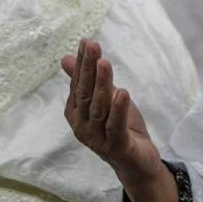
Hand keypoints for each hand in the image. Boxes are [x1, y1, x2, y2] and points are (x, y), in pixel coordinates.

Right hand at [62, 39, 176, 201]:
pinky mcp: (116, 147)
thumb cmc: (118, 127)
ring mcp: (97, 139)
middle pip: (85, 94)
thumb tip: (66, 57)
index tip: (86, 41)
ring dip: (102, 85)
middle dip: (88, 69)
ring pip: (99, 109)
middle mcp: (82, 126)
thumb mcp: (103, 99)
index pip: (78, 84)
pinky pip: (116, 127)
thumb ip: (86, 81)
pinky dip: (118, 109)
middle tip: (92, 45)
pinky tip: (122, 92)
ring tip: (105, 64)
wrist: (136, 160)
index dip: (82, 63)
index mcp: (76, 113)